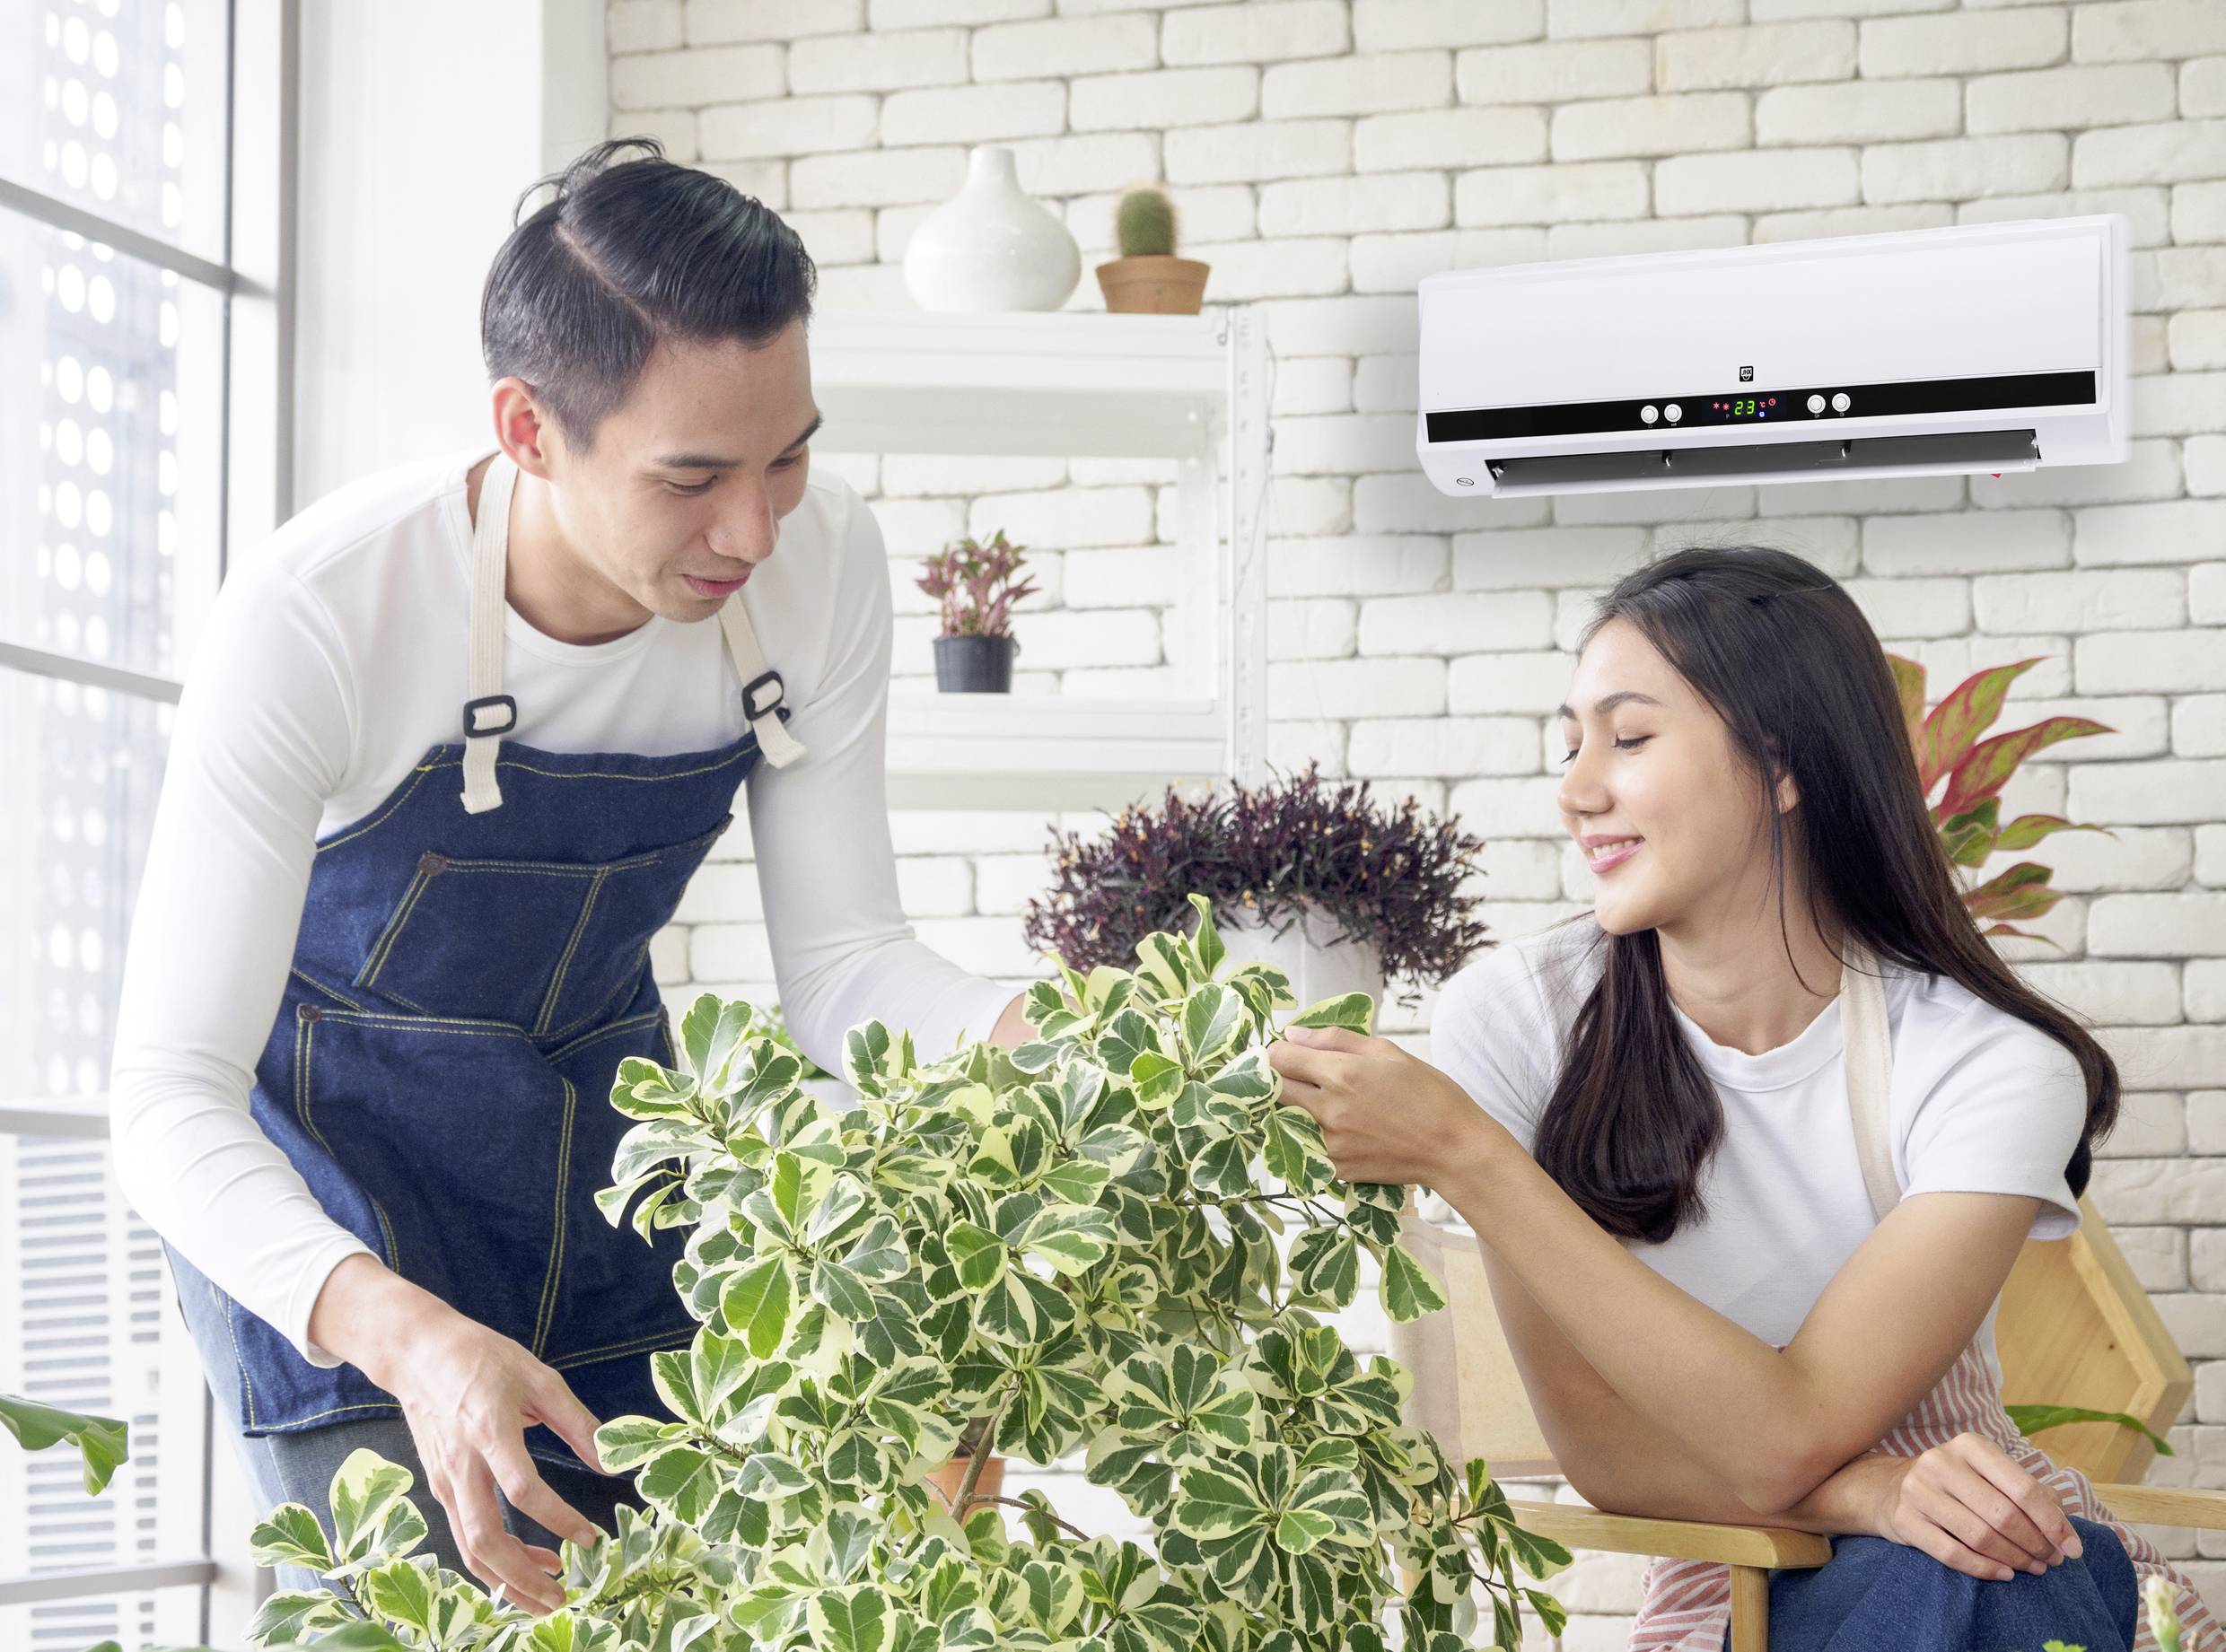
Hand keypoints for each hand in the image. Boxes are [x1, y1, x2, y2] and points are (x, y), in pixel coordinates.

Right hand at [310, 1258, 606, 1612]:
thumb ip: (577, 1421)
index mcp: (491, 1429)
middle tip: (563, 1597)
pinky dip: (491, 1562)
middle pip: (485, 1537)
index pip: (522, 1488)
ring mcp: (445, 1480)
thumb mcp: (540, 1377)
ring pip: (469, 1548)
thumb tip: (610, 1461)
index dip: (557, 1518)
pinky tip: (523, 1566)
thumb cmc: (485, 1359)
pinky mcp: (438, 1488)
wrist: (418, 1354)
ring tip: (547, 1596)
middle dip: (523, 1577)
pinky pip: (463, 1536)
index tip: (590, 1537)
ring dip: (507, 1581)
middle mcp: (462, 1464)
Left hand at [1267, 1023, 1499, 1189]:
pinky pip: (1309, 1145)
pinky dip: (1315, 1134)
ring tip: (1329, 1102)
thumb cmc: (1429, 1094)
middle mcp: (1329, 1111)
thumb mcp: (1387, 1052)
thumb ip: (1335, 1039)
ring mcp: (1330, 1144)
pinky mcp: (1336, 1169)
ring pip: (1289, 1119)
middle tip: (1303, 1075)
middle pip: (1275, 1090)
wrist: (1454, 1149)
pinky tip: (1344, 1128)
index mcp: (1342, 1075)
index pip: (1280, 1059)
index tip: (1288, 1052)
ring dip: (1297, 1108)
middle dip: (1282, 1078)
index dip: (1278, 1051)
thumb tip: (1293, 1035)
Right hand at [1858, 1434, 2082, 1581]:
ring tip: (2033, 1568)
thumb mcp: (1987, 1474)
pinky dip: (1984, 1569)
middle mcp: (1941, 1462)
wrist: (1888, 1489)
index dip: (2053, 1522)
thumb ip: (2026, 1491)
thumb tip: (2063, 1523)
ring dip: (2015, 1558)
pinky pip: (1953, 1554)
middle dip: (2036, 1544)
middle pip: (2003, 1514)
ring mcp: (1919, 1490)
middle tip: (2051, 1561)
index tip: (2073, 1549)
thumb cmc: (1954, 1484)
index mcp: (1969, 1446)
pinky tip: (2004, 1573)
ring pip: (1980, 1536)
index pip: (2022, 1487)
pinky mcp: (1904, 1519)